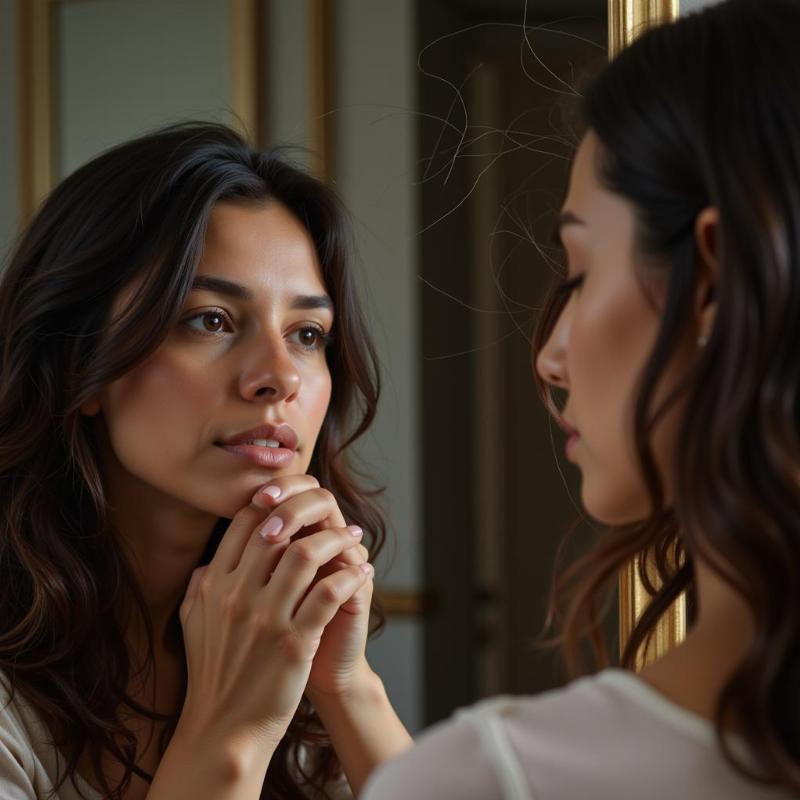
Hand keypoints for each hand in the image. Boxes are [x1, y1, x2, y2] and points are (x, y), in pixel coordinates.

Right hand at [176, 489, 371, 755]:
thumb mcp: (194, 622)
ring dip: (334, 540)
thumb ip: (202, 585)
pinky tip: (360, 573)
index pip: (244, 523)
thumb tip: (212, 559)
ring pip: (305, 554)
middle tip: (332, 515)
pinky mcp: (294, 642)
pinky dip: (349, 576)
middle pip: (276, 529)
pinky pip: (328, 593)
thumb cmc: (213, 673)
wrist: (224, 729)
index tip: (296, 504)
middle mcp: (236, 595)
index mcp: (213, 584)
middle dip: (308, 514)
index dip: (274, 505)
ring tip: (351, 538)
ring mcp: (265, 618)